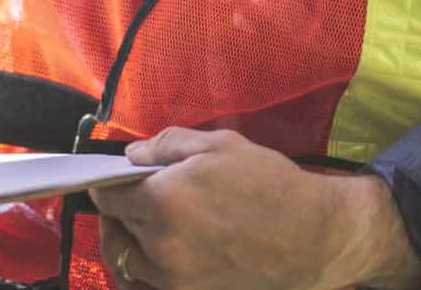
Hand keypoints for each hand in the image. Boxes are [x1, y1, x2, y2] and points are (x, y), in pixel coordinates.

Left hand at [90, 128, 420, 289]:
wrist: (314, 237)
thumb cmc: (268, 183)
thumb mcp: (218, 145)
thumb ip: (165, 145)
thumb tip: (131, 156)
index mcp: (162, 203)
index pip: (107, 198)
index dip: (107, 185)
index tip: (113, 180)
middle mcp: (160, 247)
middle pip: (114, 231)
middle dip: (117, 213)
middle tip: (131, 200)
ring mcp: (175, 281)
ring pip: (126, 264)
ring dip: (127, 244)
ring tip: (145, 227)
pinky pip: (148, 288)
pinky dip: (143, 273)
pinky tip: (159, 255)